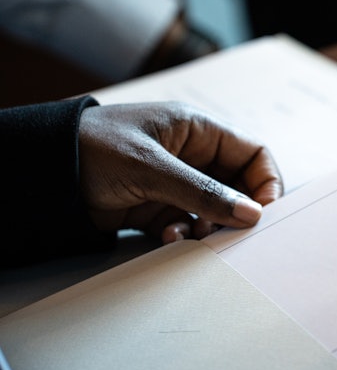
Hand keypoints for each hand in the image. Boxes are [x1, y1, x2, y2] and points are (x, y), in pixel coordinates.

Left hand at [78, 101, 282, 243]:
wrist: (36, 172)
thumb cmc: (91, 149)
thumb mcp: (151, 168)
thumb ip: (203, 193)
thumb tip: (251, 214)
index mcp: (197, 130)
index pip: (252, 154)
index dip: (266, 182)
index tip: (265, 213)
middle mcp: (191, 155)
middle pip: (237, 186)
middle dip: (238, 211)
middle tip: (233, 234)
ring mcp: (173, 182)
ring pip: (213, 210)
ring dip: (210, 227)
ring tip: (196, 237)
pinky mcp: (155, 207)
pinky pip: (187, 224)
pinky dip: (184, 236)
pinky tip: (170, 239)